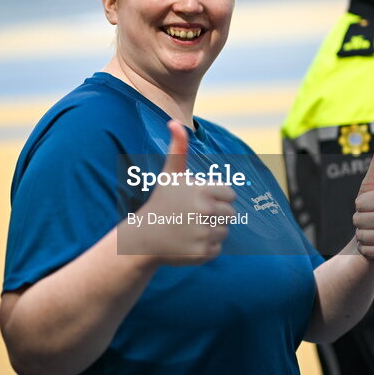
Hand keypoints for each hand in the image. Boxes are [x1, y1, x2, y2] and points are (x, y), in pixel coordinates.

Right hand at [120, 120, 233, 265]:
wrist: (143, 237)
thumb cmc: (160, 202)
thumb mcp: (169, 174)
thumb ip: (178, 148)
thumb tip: (174, 122)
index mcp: (202, 189)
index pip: (230, 194)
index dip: (215, 197)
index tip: (196, 200)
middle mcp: (205, 210)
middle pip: (230, 214)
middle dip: (214, 214)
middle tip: (191, 216)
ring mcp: (203, 233)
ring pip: (224, 231)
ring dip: (210, 231)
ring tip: (188, 228)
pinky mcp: (202, 253)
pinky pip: (217, 249)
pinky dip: (206, 248)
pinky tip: (188, 242)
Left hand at [353, 133, 373, 261]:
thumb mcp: (373, 183)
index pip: (360, 203)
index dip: (358, 205)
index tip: (368, 204)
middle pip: (360, 220)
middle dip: (358, 220)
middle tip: (369, 219)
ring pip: (362, 236)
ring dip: (361, 234)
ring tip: (371, 230)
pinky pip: (367, 250)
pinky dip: (365, 247)